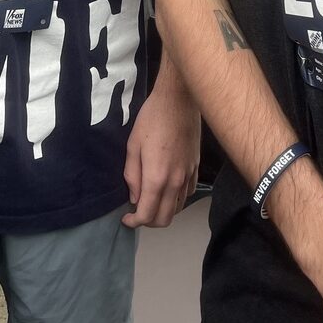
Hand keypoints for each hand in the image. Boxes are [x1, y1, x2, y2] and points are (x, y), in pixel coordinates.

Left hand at [122, 69, 199, 227]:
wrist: (179, 100)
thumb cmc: (152, 119)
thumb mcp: (133, 146)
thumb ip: (132, 176)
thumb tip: (134, 199)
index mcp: (157, 178)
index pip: (147, 215)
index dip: (134, 222)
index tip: (126, 219)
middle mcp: (175, 182)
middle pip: (165, 219)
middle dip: (148, 222)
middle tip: (137, 212)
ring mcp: (188, 175)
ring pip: (178, 208)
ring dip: (163, 211)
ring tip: (151, 200)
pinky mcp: (196, 167)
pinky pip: (187, 194)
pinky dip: (176, 199)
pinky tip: (167, 188)